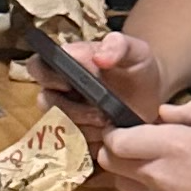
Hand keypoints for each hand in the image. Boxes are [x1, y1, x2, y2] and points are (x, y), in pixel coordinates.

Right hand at [41, 30, 165, 135]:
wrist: (152, 96)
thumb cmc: (138, 69)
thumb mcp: (136, 51)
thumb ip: (119, 45)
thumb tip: (99, 58)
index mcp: (66, 64)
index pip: (38, 67)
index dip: (47, 76)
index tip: (68, 83)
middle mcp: (59, 90)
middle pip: (45, 101)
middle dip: (70, 109)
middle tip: (99, 112)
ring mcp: (67, 115)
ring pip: (58, 125)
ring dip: (83, 127)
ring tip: (109, 124)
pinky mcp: (78, 137)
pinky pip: (73, 145)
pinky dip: (90, 143)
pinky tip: (109, 136)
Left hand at [96, 99, 190, 190]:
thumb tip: (165, 112)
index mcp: (174, 146)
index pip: (117, 140)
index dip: (117, 133)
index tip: (127, 130)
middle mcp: (159, 176)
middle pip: (110, 162)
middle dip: (116, 152)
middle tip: (135, 147)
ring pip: (122, 185)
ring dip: (130, 174)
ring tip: (158, 169)